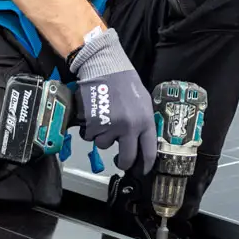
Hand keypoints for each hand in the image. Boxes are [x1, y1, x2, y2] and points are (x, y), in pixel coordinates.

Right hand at [66, 28, 155, 174]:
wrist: (105, 67)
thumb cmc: (126, 83)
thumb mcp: (143, 103)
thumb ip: (143, 123)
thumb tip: (140, 143)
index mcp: (145, 122)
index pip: (148, 152)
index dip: (144, 165)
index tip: (141, 170)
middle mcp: (129, 127)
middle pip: (126, 158)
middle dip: (122, 162)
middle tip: (119, 161)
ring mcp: (110, 126)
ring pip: (104, 145)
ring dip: (103, 137)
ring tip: (105, 119)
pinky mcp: (93, 123)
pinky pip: (90, 136)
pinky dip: (90, 130)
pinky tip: (95, 116)